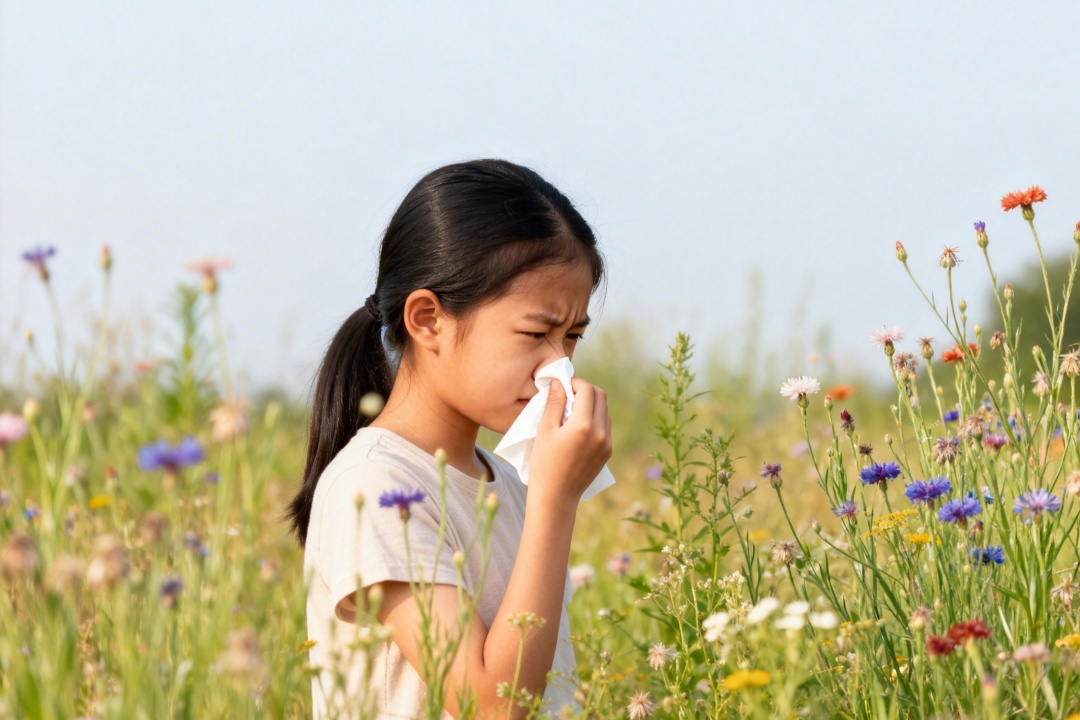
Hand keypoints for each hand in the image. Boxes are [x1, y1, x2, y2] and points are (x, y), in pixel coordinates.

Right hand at [528, 378, 611, 505]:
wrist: (556, 497)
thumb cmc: (544, 464)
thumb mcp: (545, 430)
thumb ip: (554, 403)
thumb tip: (559, 382)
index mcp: (583, 425)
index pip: (587, 390)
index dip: (575, 383)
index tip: (562, 386)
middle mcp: (601, 432)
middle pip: (601, 396)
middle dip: (586, 390)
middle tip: (568, 394)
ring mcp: (607, 443)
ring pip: (605, 411)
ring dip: (591, 404)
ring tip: (571, 412)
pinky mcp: (607, 452)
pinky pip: (605, 426)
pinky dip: (594, 419)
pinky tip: (577, 427)